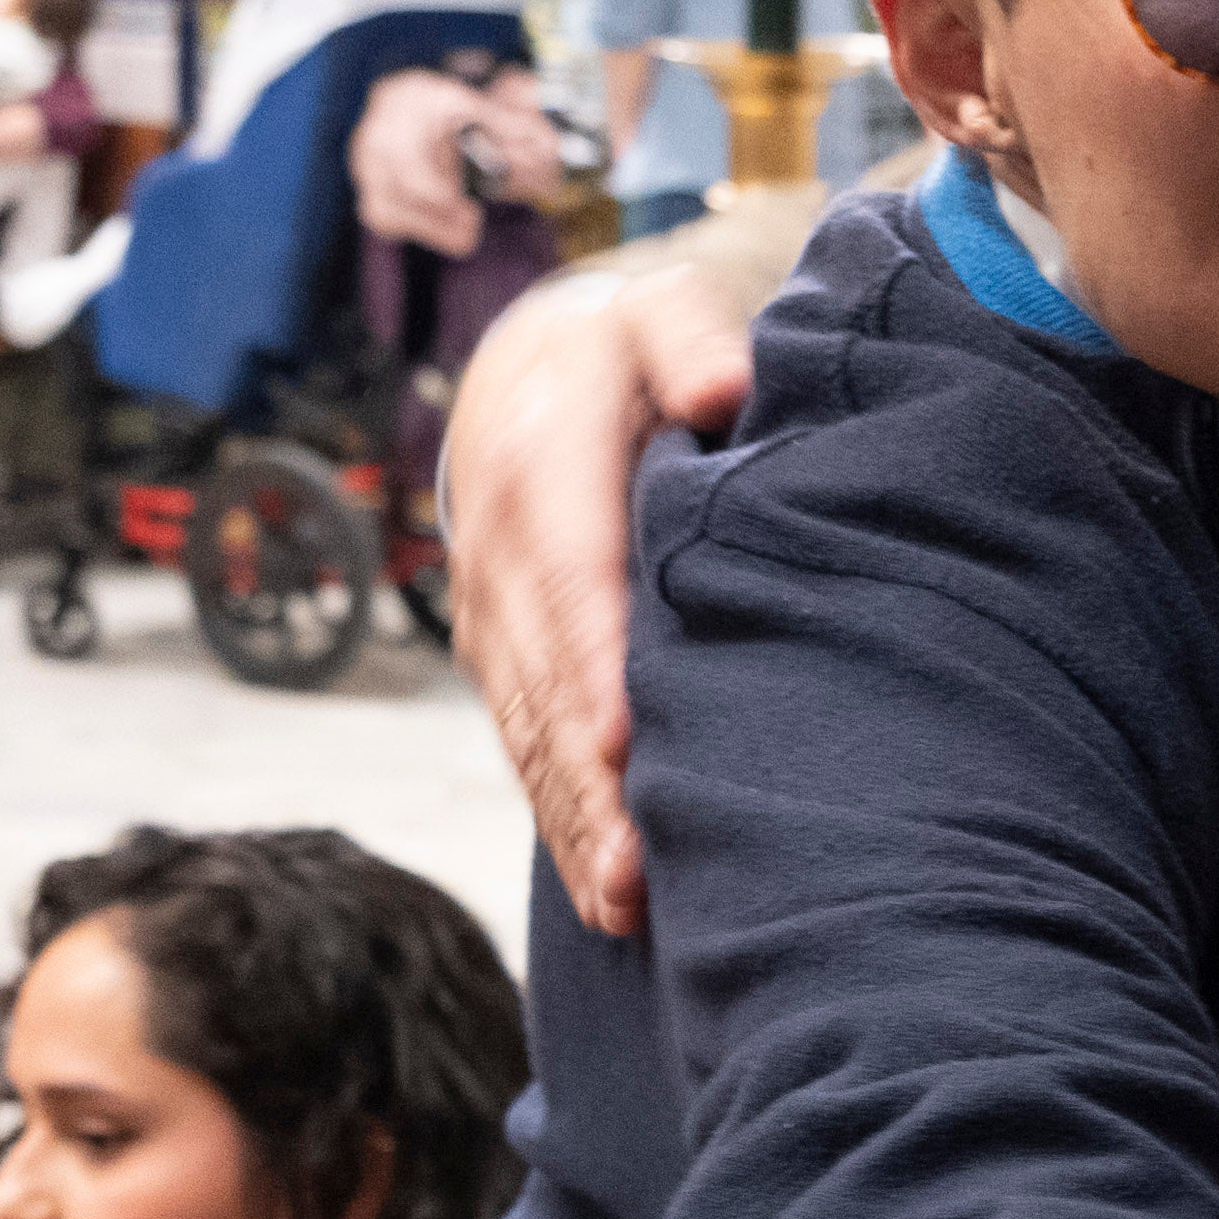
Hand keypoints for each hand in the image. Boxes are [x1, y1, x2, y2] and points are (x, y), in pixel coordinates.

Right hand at [453, 245, 769, 933]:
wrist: (521, 374)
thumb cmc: (621, 350)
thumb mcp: (657, 311)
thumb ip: (690, 339)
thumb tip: (726, 387)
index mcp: (542, 466)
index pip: (571, 577)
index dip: (594, 664)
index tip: (625, 741)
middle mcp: (502, 556)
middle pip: (546, 684)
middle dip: (590, 784)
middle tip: (645, 872)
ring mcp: (493, 620)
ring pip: (531, 735)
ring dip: (577, 825)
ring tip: (631, 908)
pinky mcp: (499, 663)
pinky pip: (525, 752)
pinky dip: (563, 825)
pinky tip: (607, 896)